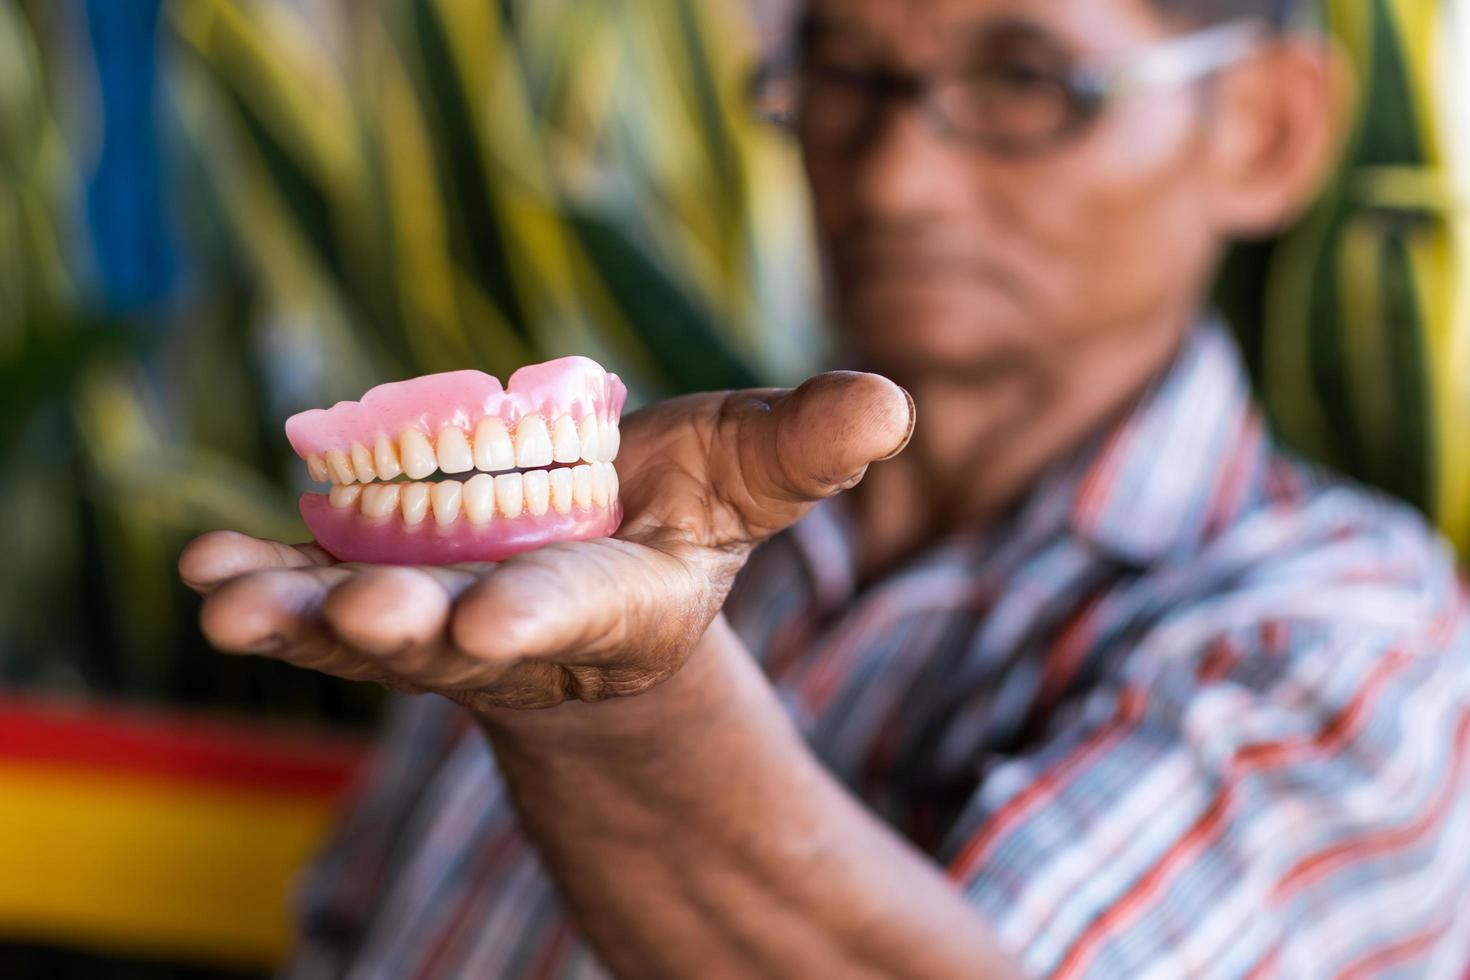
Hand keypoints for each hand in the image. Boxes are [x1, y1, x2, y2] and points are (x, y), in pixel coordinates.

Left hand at [179, 372, 912, 711]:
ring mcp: (428, 617)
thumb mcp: (747, 478)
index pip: (573, 608)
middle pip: (452, 634)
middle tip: (374, 619)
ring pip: (356, 631)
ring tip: (231, 606)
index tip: (503, 618)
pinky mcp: (370, 594)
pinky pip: (306, 595)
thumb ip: (804, 448)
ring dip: (298, 621)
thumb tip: (889, 403)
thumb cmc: (675, 524)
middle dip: (412, 630)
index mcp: (606, 602)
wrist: (592, 578)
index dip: (540, 611)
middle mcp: (506, 625)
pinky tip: (206, 568)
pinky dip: (258, 583)